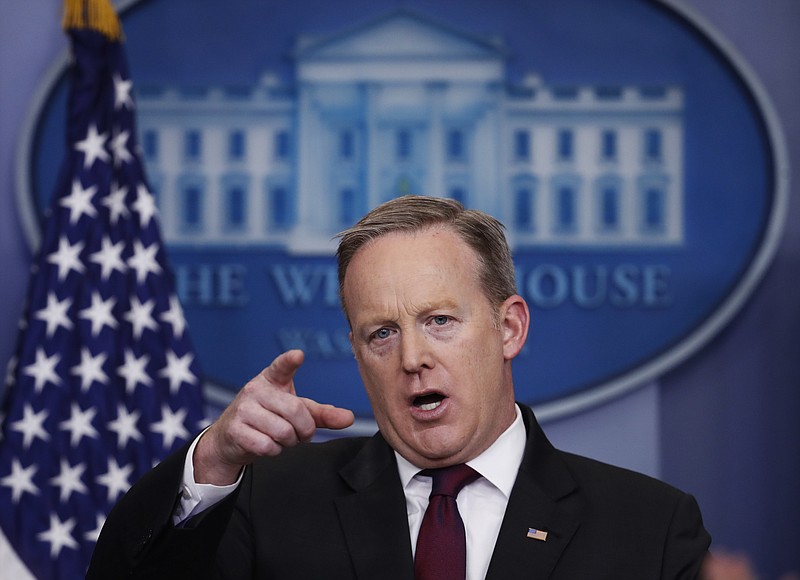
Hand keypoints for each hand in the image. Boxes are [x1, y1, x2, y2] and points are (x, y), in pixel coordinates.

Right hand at [193, 349, 354, 484]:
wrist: (229, 438)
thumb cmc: (268, 418)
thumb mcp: (294, 411)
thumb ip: (321, 414)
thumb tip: (349, 418)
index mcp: (271, 379)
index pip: (281, 367)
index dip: (290, 361)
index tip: (298, 355)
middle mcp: (255, 390)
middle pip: (295, 410)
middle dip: (305, 429)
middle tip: (301, 434)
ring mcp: (243, 409)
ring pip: (283, 431)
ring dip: (289, 442)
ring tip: (281, 438)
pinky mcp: (235, 429)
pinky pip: (267, 445)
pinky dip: (274, 451)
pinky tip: (267, 445)